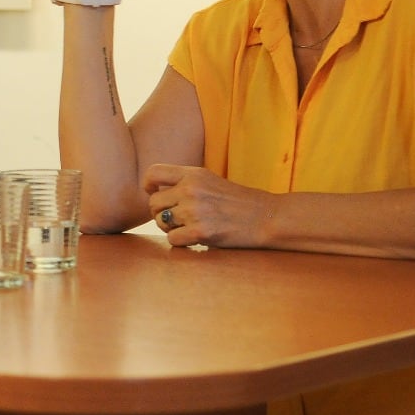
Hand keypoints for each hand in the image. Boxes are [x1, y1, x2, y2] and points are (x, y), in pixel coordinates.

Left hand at [144, 164, 275, 247]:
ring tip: (189, 227)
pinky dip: (180, 242)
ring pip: (161, 222)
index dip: (147, 185)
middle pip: (153, 203)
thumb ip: (184, 183)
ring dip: (171, 228)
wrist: (267, 217)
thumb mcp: (210, 181)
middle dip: (160, 213)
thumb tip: (153, 193)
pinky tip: (195, 238)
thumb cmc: (237, 202)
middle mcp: (191, 189)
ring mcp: (195, 210)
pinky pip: (172, 239)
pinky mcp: (201, 231)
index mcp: (193, 174)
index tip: (153, 193)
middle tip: (177, 219)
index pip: (153, 172)